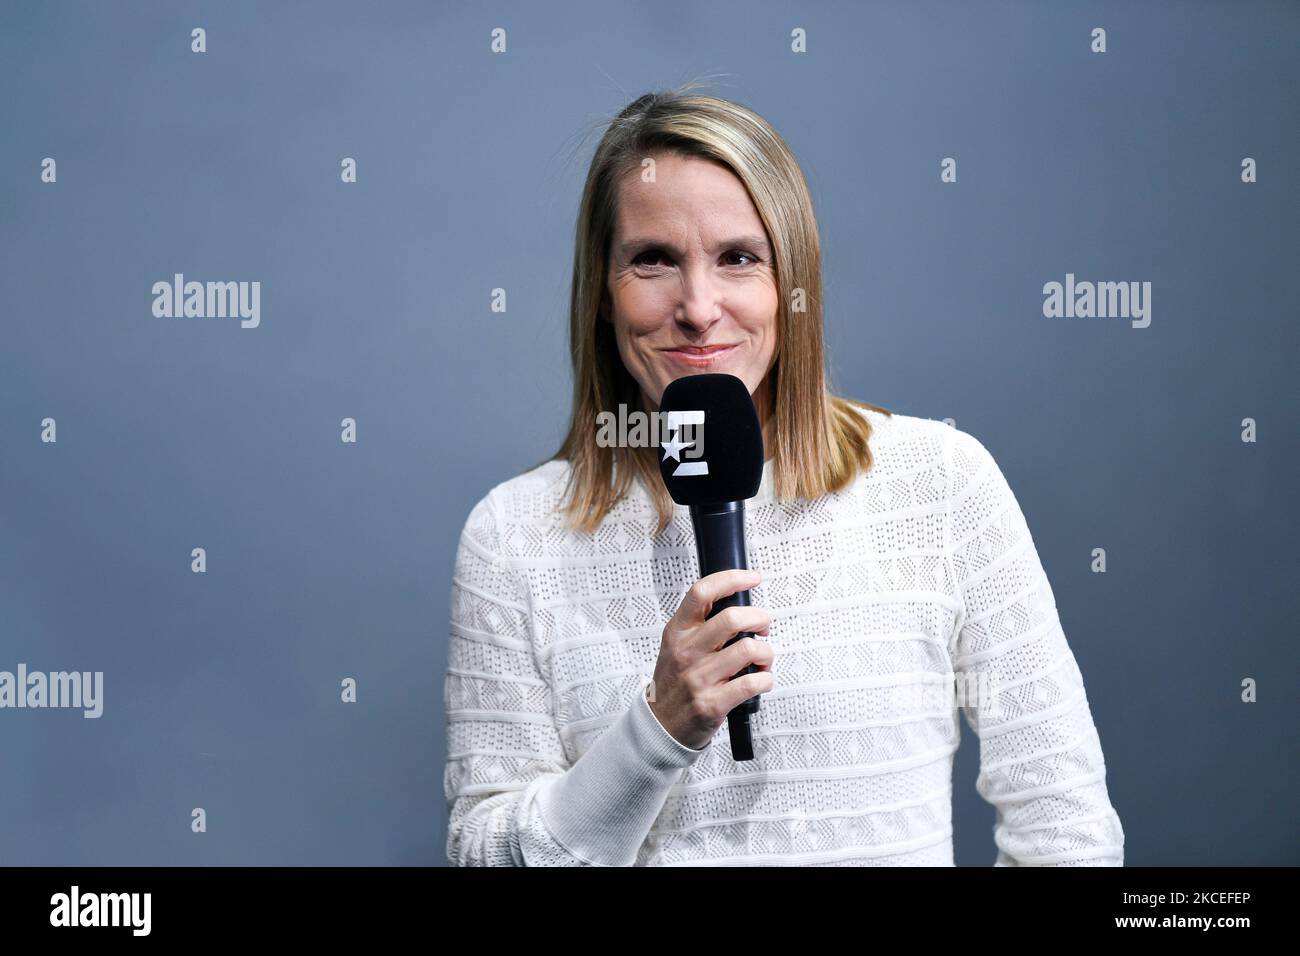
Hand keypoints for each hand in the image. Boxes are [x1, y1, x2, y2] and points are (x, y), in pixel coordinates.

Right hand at [647, 569, 774, 750]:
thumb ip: (700, 624)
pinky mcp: (713, 703)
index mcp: (678, 631)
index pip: (702, 593)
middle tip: (763, 627)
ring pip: (750, 650)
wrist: (661, 725)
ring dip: (767, 653)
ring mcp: (699, 678)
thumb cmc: (676, 680)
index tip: (752, 578)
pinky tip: (761, 679)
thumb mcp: (676, 645)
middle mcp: (687, 651)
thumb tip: (740, 603)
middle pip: (733, 619)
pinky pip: (752, 682)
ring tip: (762, 659)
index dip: (732, 579)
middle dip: (760, 619)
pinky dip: (766, 679)